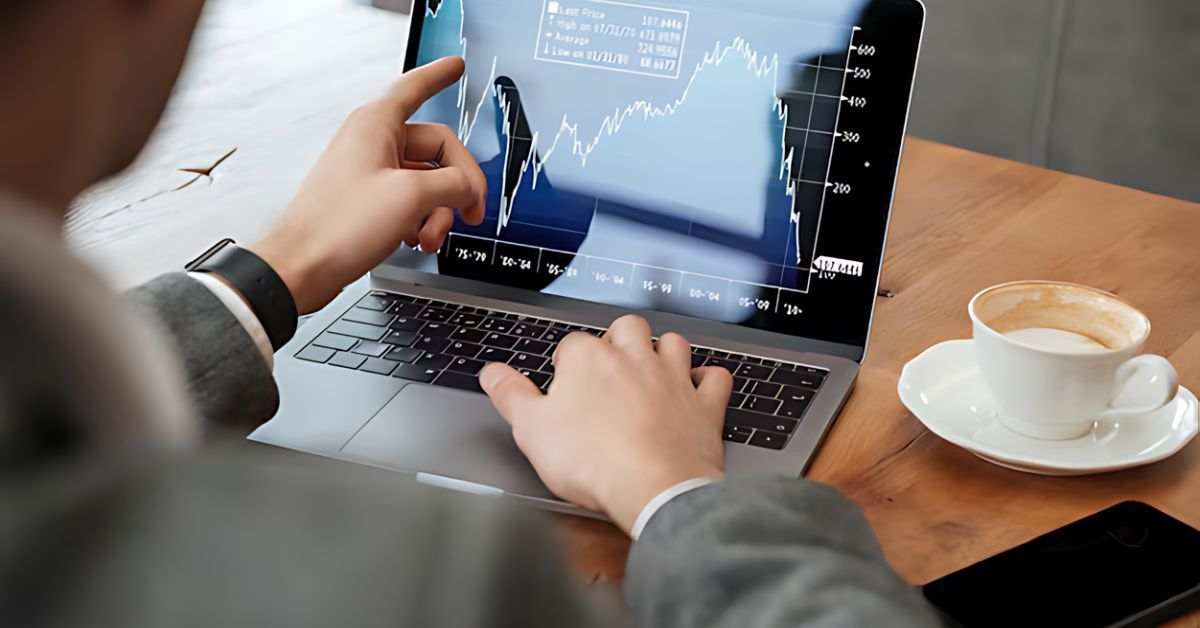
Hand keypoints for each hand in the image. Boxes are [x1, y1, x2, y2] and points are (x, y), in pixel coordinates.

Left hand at [251, 57, 485, 313]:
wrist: (304, 266)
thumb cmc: (338, 225)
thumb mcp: (411, 197)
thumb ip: (453, 184)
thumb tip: (470, 187)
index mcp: (377, 125)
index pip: (415, 87)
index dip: (439, 76)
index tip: (455, 67)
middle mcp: (373, 143)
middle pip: (436, 149)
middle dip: (457, 184)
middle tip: (471, 211)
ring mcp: (371, 173)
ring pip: (427, 181)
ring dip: (439, 211)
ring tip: (432, 235)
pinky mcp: (369, 201)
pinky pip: (411, 201)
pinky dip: (422, 219)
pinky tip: (417, 238)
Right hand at [479, 315, 732, 534]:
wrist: (653, 488)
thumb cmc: (593, 461)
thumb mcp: (531, 430)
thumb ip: (511, 396)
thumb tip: (493, 373)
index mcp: (589, 359)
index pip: (572, 345)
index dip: (566, 365)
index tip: (564, 387)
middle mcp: (633, 357)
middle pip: (626, 328)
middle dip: (617, 341)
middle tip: (607, 369)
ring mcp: (673, 378)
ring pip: (672, 342)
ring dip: (663, 350)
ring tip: (650, 369)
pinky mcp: (704, 404)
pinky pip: (715, 377)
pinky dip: (708, 380)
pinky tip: (699, 386)